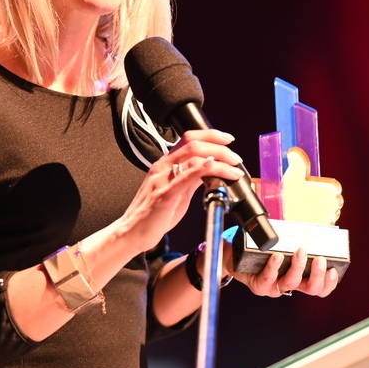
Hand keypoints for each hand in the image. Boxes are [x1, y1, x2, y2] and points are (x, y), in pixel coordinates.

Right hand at [115, 129, 245, 252]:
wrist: (132, 232)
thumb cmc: (152, 214)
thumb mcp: (176, 192)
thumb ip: (191, 179)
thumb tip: (210, 170)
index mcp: (165, 163)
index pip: (189, 139)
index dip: (211, 135)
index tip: (228, 139)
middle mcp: (163, 167)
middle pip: (193, 144)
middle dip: (219, 147)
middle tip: (235, 157)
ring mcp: (163, 179)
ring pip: (192, 157)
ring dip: (218, 160)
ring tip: (233, 168)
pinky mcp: (164, 195)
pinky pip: (184, 177)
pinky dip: (201, 169)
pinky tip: (213, 166)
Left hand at [229, 247, 340, 298]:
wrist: (236, 257)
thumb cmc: (263, 250)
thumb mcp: (284, 245)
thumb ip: (297, 240)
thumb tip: (311, 227)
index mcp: (300, 278)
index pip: (320, 287)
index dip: (329, 282)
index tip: (333, 269)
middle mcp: (289, 285)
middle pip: (311, 289)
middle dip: (318, 274)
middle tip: (320, 259)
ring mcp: (274, 287)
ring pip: (291, 283)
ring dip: (298, 267)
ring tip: (300, 251)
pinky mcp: (259, 286)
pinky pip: (268, 279)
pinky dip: (274, 267)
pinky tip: (276, 256)